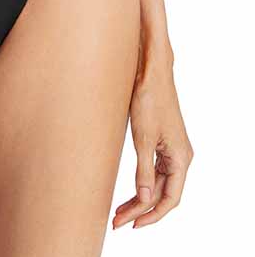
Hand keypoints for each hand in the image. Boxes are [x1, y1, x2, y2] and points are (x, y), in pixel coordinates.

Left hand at [113, 57, 192, 228]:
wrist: (151, 73)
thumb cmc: (148, 100)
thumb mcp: (142, 138)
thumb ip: (143, 170)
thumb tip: (143, 199)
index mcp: (181, 158)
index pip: (170, 199)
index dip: (152, 215)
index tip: (133, 225)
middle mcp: (181, 157)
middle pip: (162, 193)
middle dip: (140, 209)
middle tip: (117, 221)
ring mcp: (172, 150)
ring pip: (158, 183)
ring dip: (139, 198)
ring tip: (118, 211)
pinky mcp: (163, 143)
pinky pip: (155, 170)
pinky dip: (142, 182)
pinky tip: (130, 191)